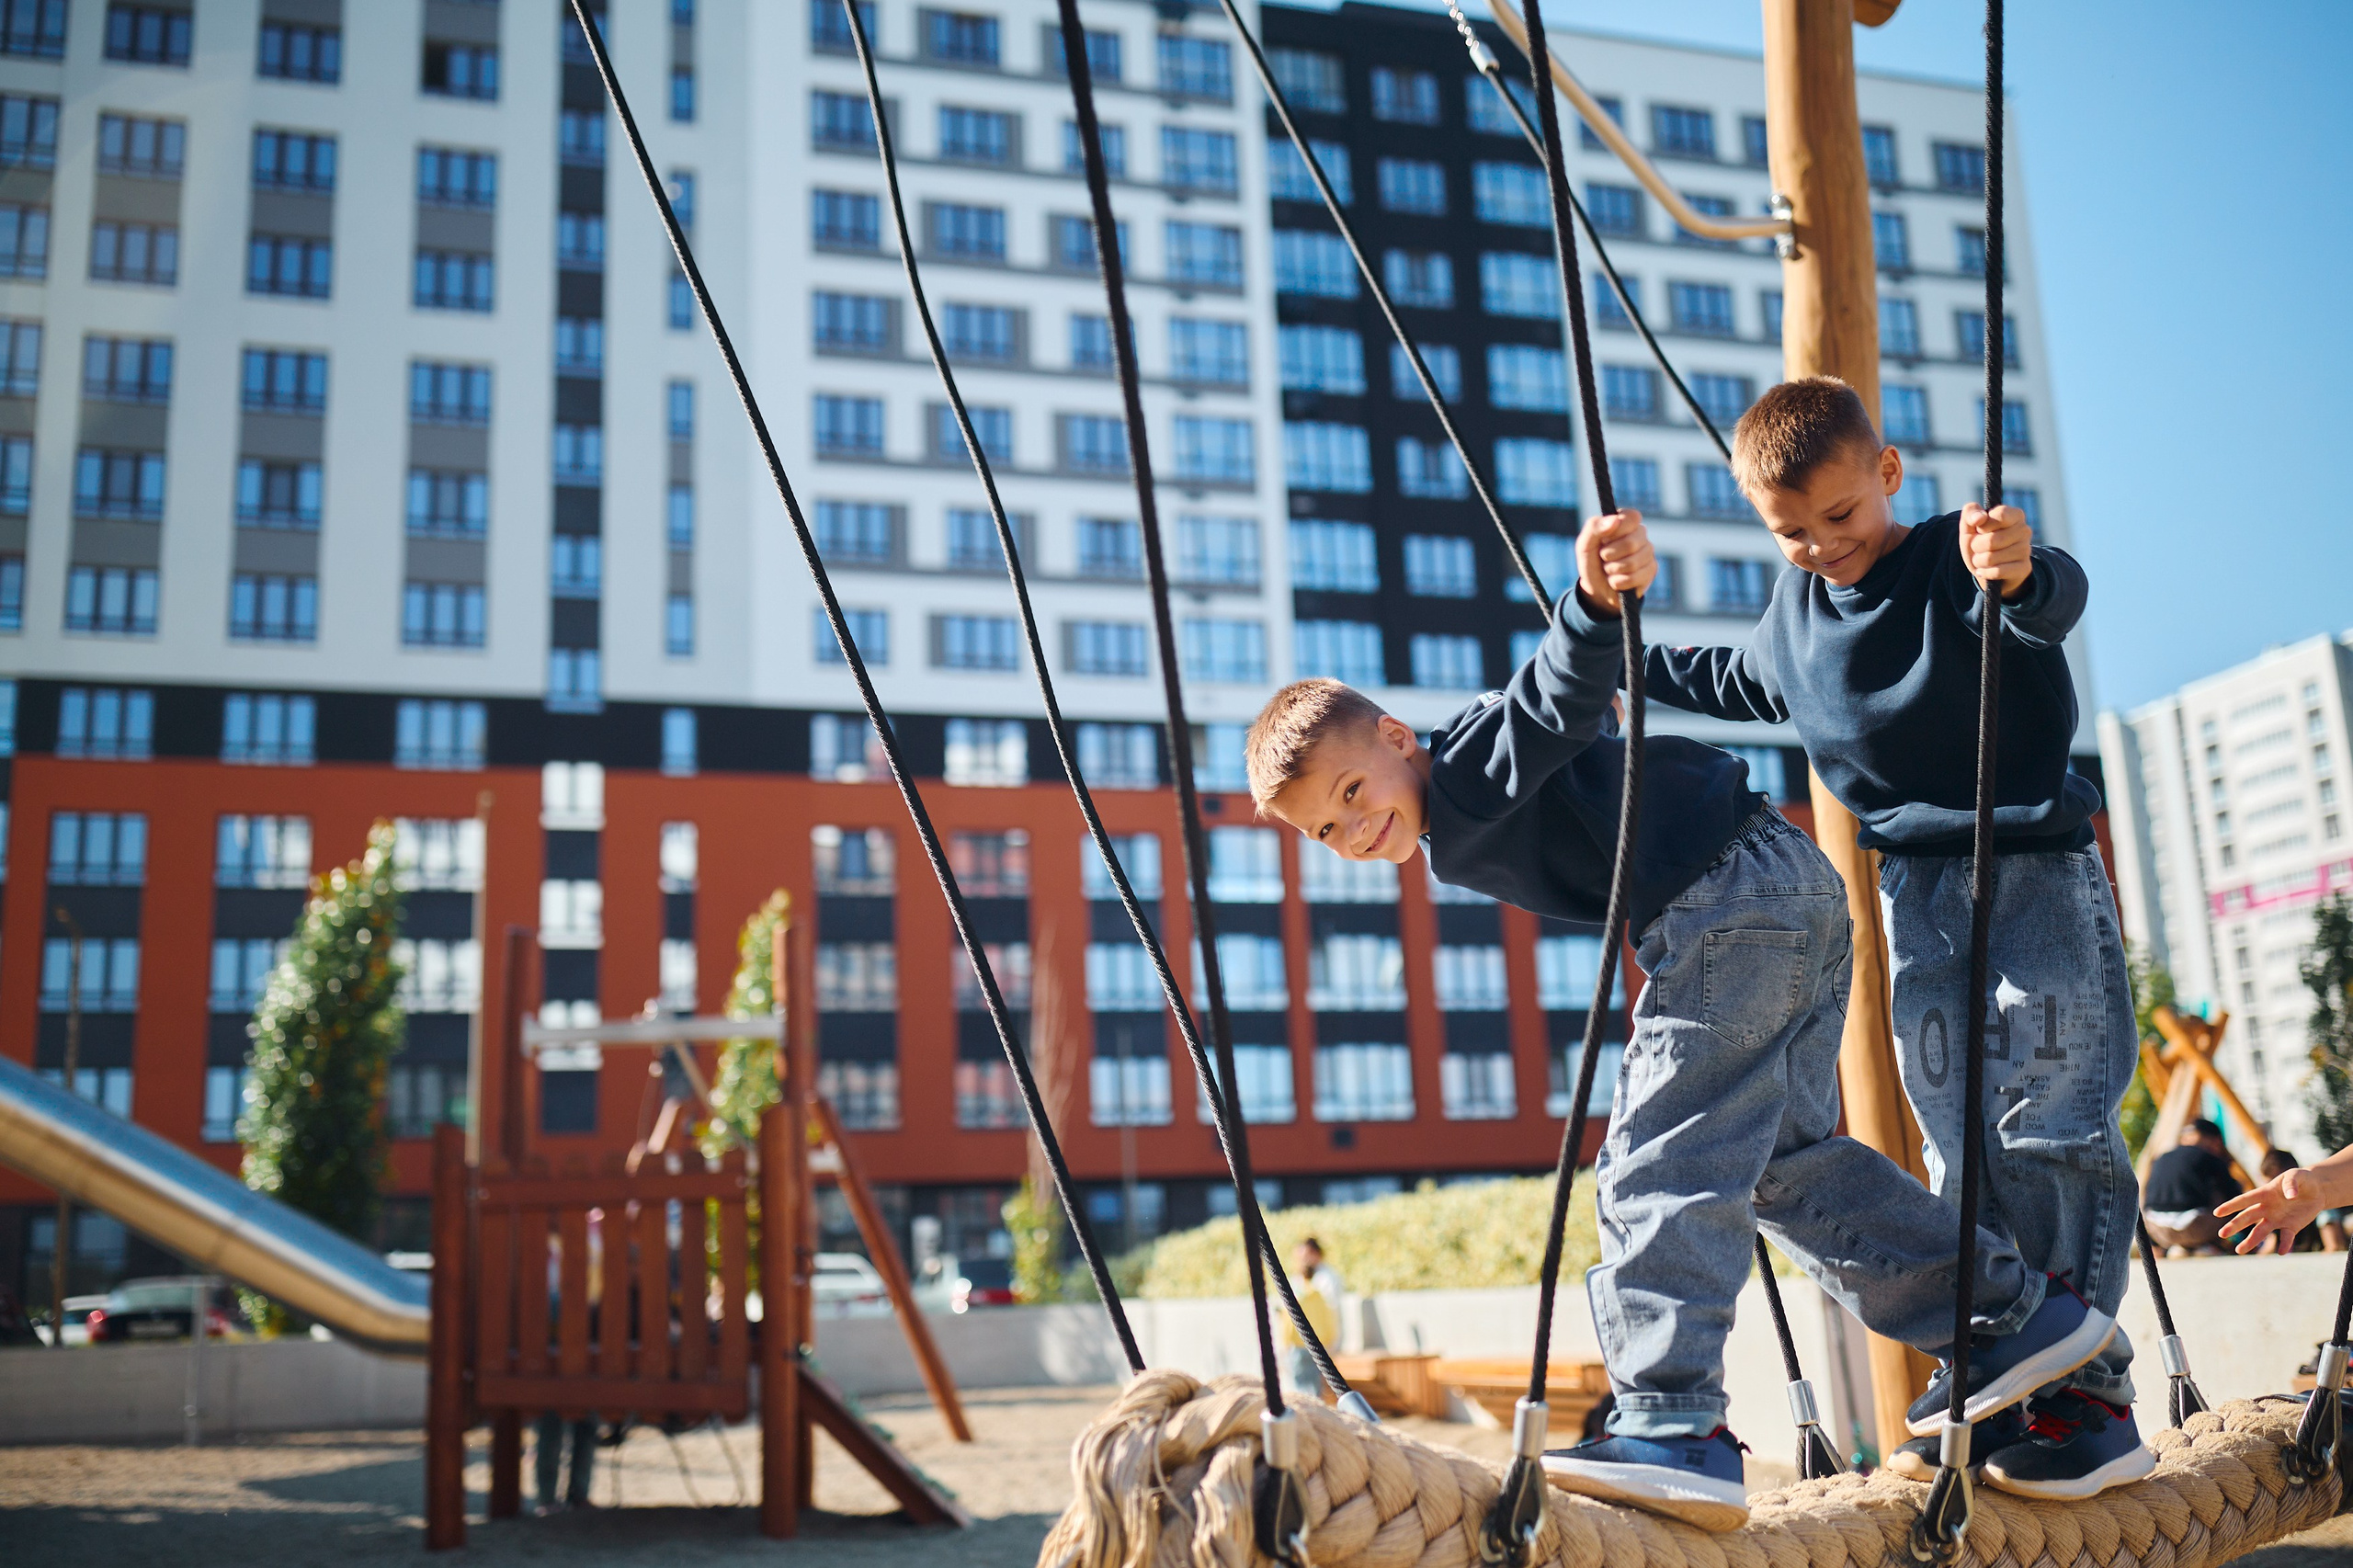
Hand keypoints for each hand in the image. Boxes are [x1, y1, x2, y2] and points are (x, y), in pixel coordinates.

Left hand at [1575, 510, 1654, 617]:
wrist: (1596, 588)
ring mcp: (1648, 552)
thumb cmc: (1592, 561)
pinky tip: (1616, 580)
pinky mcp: (1651, 570)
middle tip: (1604, 558)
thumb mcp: (1584, 544)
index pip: (1632, 517)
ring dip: (1613, 570)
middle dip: (1609, 556)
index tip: (1604, 539)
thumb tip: (1615, 519)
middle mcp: (1640, 534)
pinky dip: (1618, 582)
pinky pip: (1634, 578)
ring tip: (1609, 570)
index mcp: (1625, 522)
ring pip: (1633, 563)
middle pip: (1631, 543)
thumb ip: (1594, 527)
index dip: (1617, 531)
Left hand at [1959, 502, 2032, 598]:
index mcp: (2015, 515)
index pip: (2000, 515)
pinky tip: (1984, 571)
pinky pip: (1997, 572)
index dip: (1983, 525)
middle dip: (1976, 546)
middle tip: (1978, 547)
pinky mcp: (2024, 568)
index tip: (1981, 529)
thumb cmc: (1979, 541)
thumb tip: (1979, 518)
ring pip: (1991, 558)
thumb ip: (1970, 512)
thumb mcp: (1969, 524)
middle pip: (1991, 540)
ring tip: (1982, 559)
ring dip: (1979, 560)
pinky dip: (1984, 573)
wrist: (1985, 567)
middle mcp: (2025, 530)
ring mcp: (2026, 550)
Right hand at [2214, 1166, 2328, 1254]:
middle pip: (2247, 1218)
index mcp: (2264, 1193)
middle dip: (2235, 1226)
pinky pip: (2286, 1237)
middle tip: (2222, 1234)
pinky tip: (2282, 1252)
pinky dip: (2285, 1244)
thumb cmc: (2302, 1179)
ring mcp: (2277, 1219)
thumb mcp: (2297, 1175)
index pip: (2245, 1200)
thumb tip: (2289, 1195)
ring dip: (2251, 1240)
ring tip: (2239, 1251)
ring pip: (2260, 1231)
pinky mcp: (2291, 1227)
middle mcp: (2267, 1208)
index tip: (2217, 1213)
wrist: (2317, 1190)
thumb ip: (2291, 1184)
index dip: (2231, 1206)